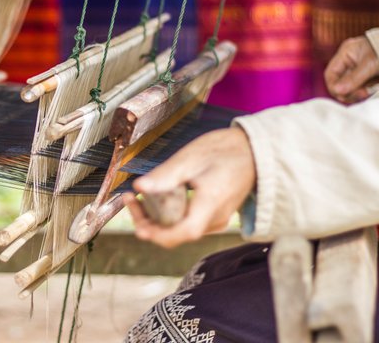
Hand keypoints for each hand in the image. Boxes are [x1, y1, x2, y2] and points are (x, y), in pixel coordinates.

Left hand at [122, 127, 255, 248]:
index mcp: (211, 204)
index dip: (158, 234)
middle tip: (130, 199)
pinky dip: (169, 214)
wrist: (254, 151)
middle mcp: (216, 218)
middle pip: (177, 233)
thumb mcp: (190, 158)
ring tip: (137, 197)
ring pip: (180, 229)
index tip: (138, 224)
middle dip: (149, 222)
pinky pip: (188, 221)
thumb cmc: (224, 150)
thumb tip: (139, 186)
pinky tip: (157, 198)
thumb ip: (164, 176)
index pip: (183, 232)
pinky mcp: (214, 215)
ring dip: (157, 218)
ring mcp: (217, 219)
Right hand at [324, 36, 378, 103]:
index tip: (346, 95)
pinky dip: (365, 92)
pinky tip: (372, 91)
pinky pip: (361, 87)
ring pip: (350, 87)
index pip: (331, 74)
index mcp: (347, 52)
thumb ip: (353, 78)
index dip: (335, 86)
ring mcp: (359, 68)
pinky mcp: (369, 75)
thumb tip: (337, 92)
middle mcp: (351, 61)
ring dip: (358, 93)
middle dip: (349, 91)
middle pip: (340, 82)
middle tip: (363, 95)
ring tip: (369, 93)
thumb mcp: (371, 65)